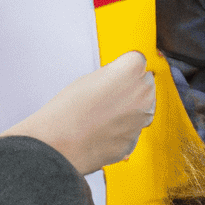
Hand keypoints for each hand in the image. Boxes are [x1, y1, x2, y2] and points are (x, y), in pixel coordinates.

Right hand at [1, 51, 154, 174]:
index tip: (117, 73)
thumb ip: (113, 74)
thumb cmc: (68, 110)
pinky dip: (123, 129)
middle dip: (131, 88)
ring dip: (130, 109)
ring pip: (143, 108)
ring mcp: (142, 118)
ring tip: (102, 114)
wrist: (59, 144)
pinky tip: (102, 129)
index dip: (124, 68)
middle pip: (145, 84)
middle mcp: (143, 93)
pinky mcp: (135, 139)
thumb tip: (120, 79)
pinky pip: (133, 129)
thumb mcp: (89, 78)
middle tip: (108, 95)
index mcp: (131, 71)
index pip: (138, 61)